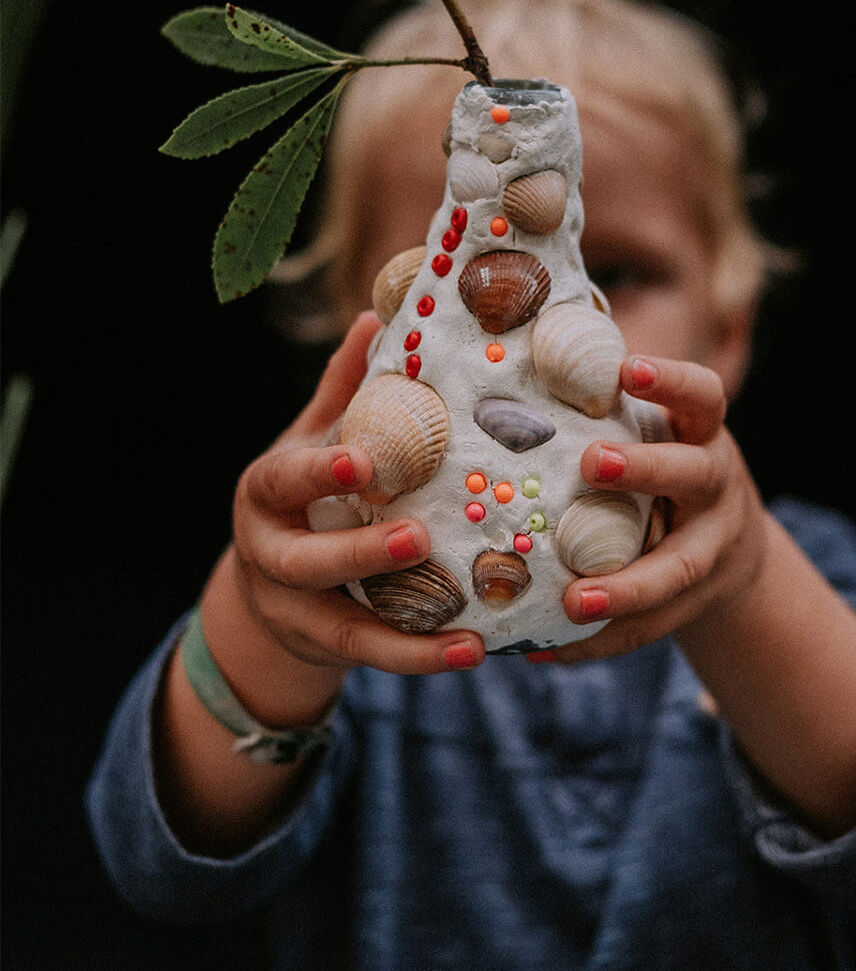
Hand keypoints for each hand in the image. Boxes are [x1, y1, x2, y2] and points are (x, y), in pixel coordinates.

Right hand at [230, 311, 484, 677]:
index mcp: (266, 494)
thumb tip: (378, 312)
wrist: (268, 594)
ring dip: (406, 633)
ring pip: (344, 629)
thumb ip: (343, 390)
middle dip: (360, 553)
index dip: (319, 472)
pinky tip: (473, 650)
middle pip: (307, 563)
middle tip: (417, 536)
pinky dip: (422, 657)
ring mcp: (296, 613)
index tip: (363, 460)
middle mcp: (272, 557)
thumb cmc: (305, 496)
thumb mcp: (311, 442)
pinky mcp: (329, 651)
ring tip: (468, 628)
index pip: (285, 481)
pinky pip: (376, 658)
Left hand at [548, 355, 767, 662]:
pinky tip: (548, 649)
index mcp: (703, 435)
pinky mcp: (693, 603)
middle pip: (693, 473)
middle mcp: (716, 487)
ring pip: (677, 570)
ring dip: (625, 587)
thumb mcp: (662, 434)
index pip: (702, 396)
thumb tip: (516, 355)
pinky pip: (648, 628)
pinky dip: (599, 642)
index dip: (670, 379)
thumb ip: (608, 408)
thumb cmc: (665, 468)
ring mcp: (712, 549)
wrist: (733, 551)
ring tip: (573, 601)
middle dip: (645, 469)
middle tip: (591, 463)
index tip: (627, 367)